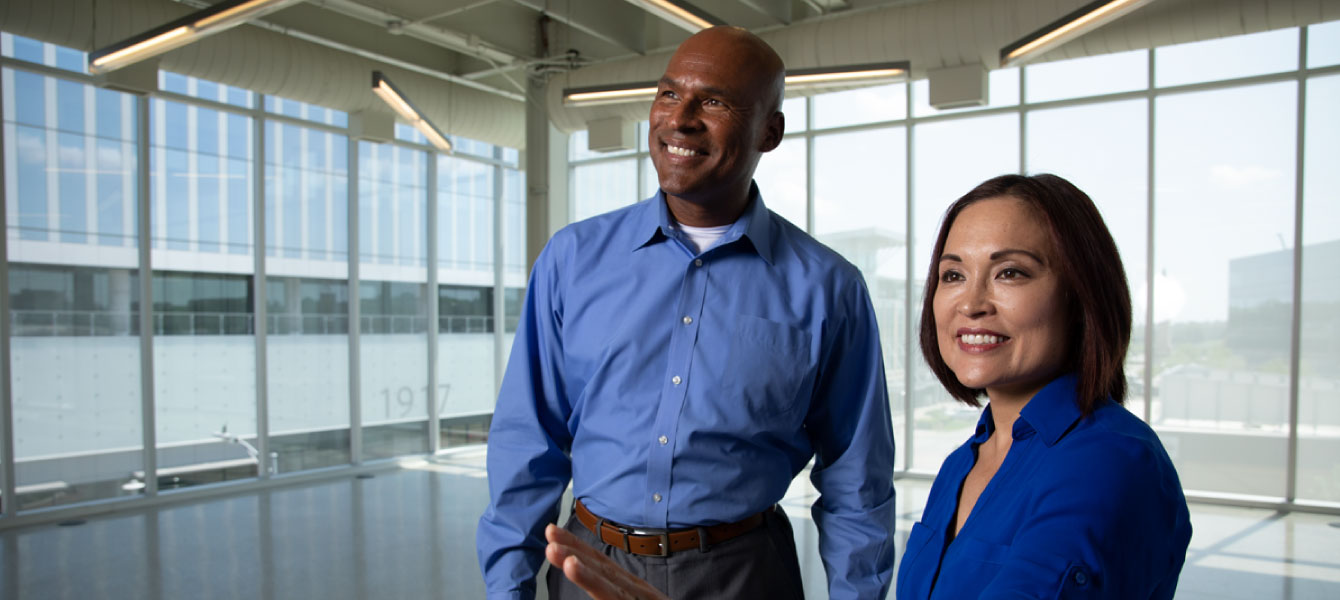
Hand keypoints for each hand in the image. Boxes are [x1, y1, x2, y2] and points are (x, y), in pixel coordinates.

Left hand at [544, 524, 670, 599]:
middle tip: (549, 535)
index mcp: (632, 591)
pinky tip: (580, 576)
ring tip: (562, 558)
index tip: (553, 534)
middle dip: (574, 551)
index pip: (602, 566)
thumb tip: (601, 584)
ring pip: (611, 590)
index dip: (579, 548)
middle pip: (603, 570)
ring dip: (586, 573)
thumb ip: (616, 592)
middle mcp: (638, 594)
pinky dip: (599, 589)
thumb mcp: (634, 599)